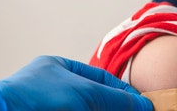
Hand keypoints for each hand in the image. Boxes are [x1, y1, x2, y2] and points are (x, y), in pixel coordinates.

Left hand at [0, 55, 152, 110]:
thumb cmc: (32, 100)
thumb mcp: (83, 94)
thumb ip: (115, 99)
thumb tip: (143, 105)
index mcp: (57, 69)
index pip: (99, 77)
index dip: (122, 91)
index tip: (141, 104)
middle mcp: (52, 89)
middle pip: (94, 98)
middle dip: (114, 107)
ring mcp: (48, 107)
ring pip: (85, 109)